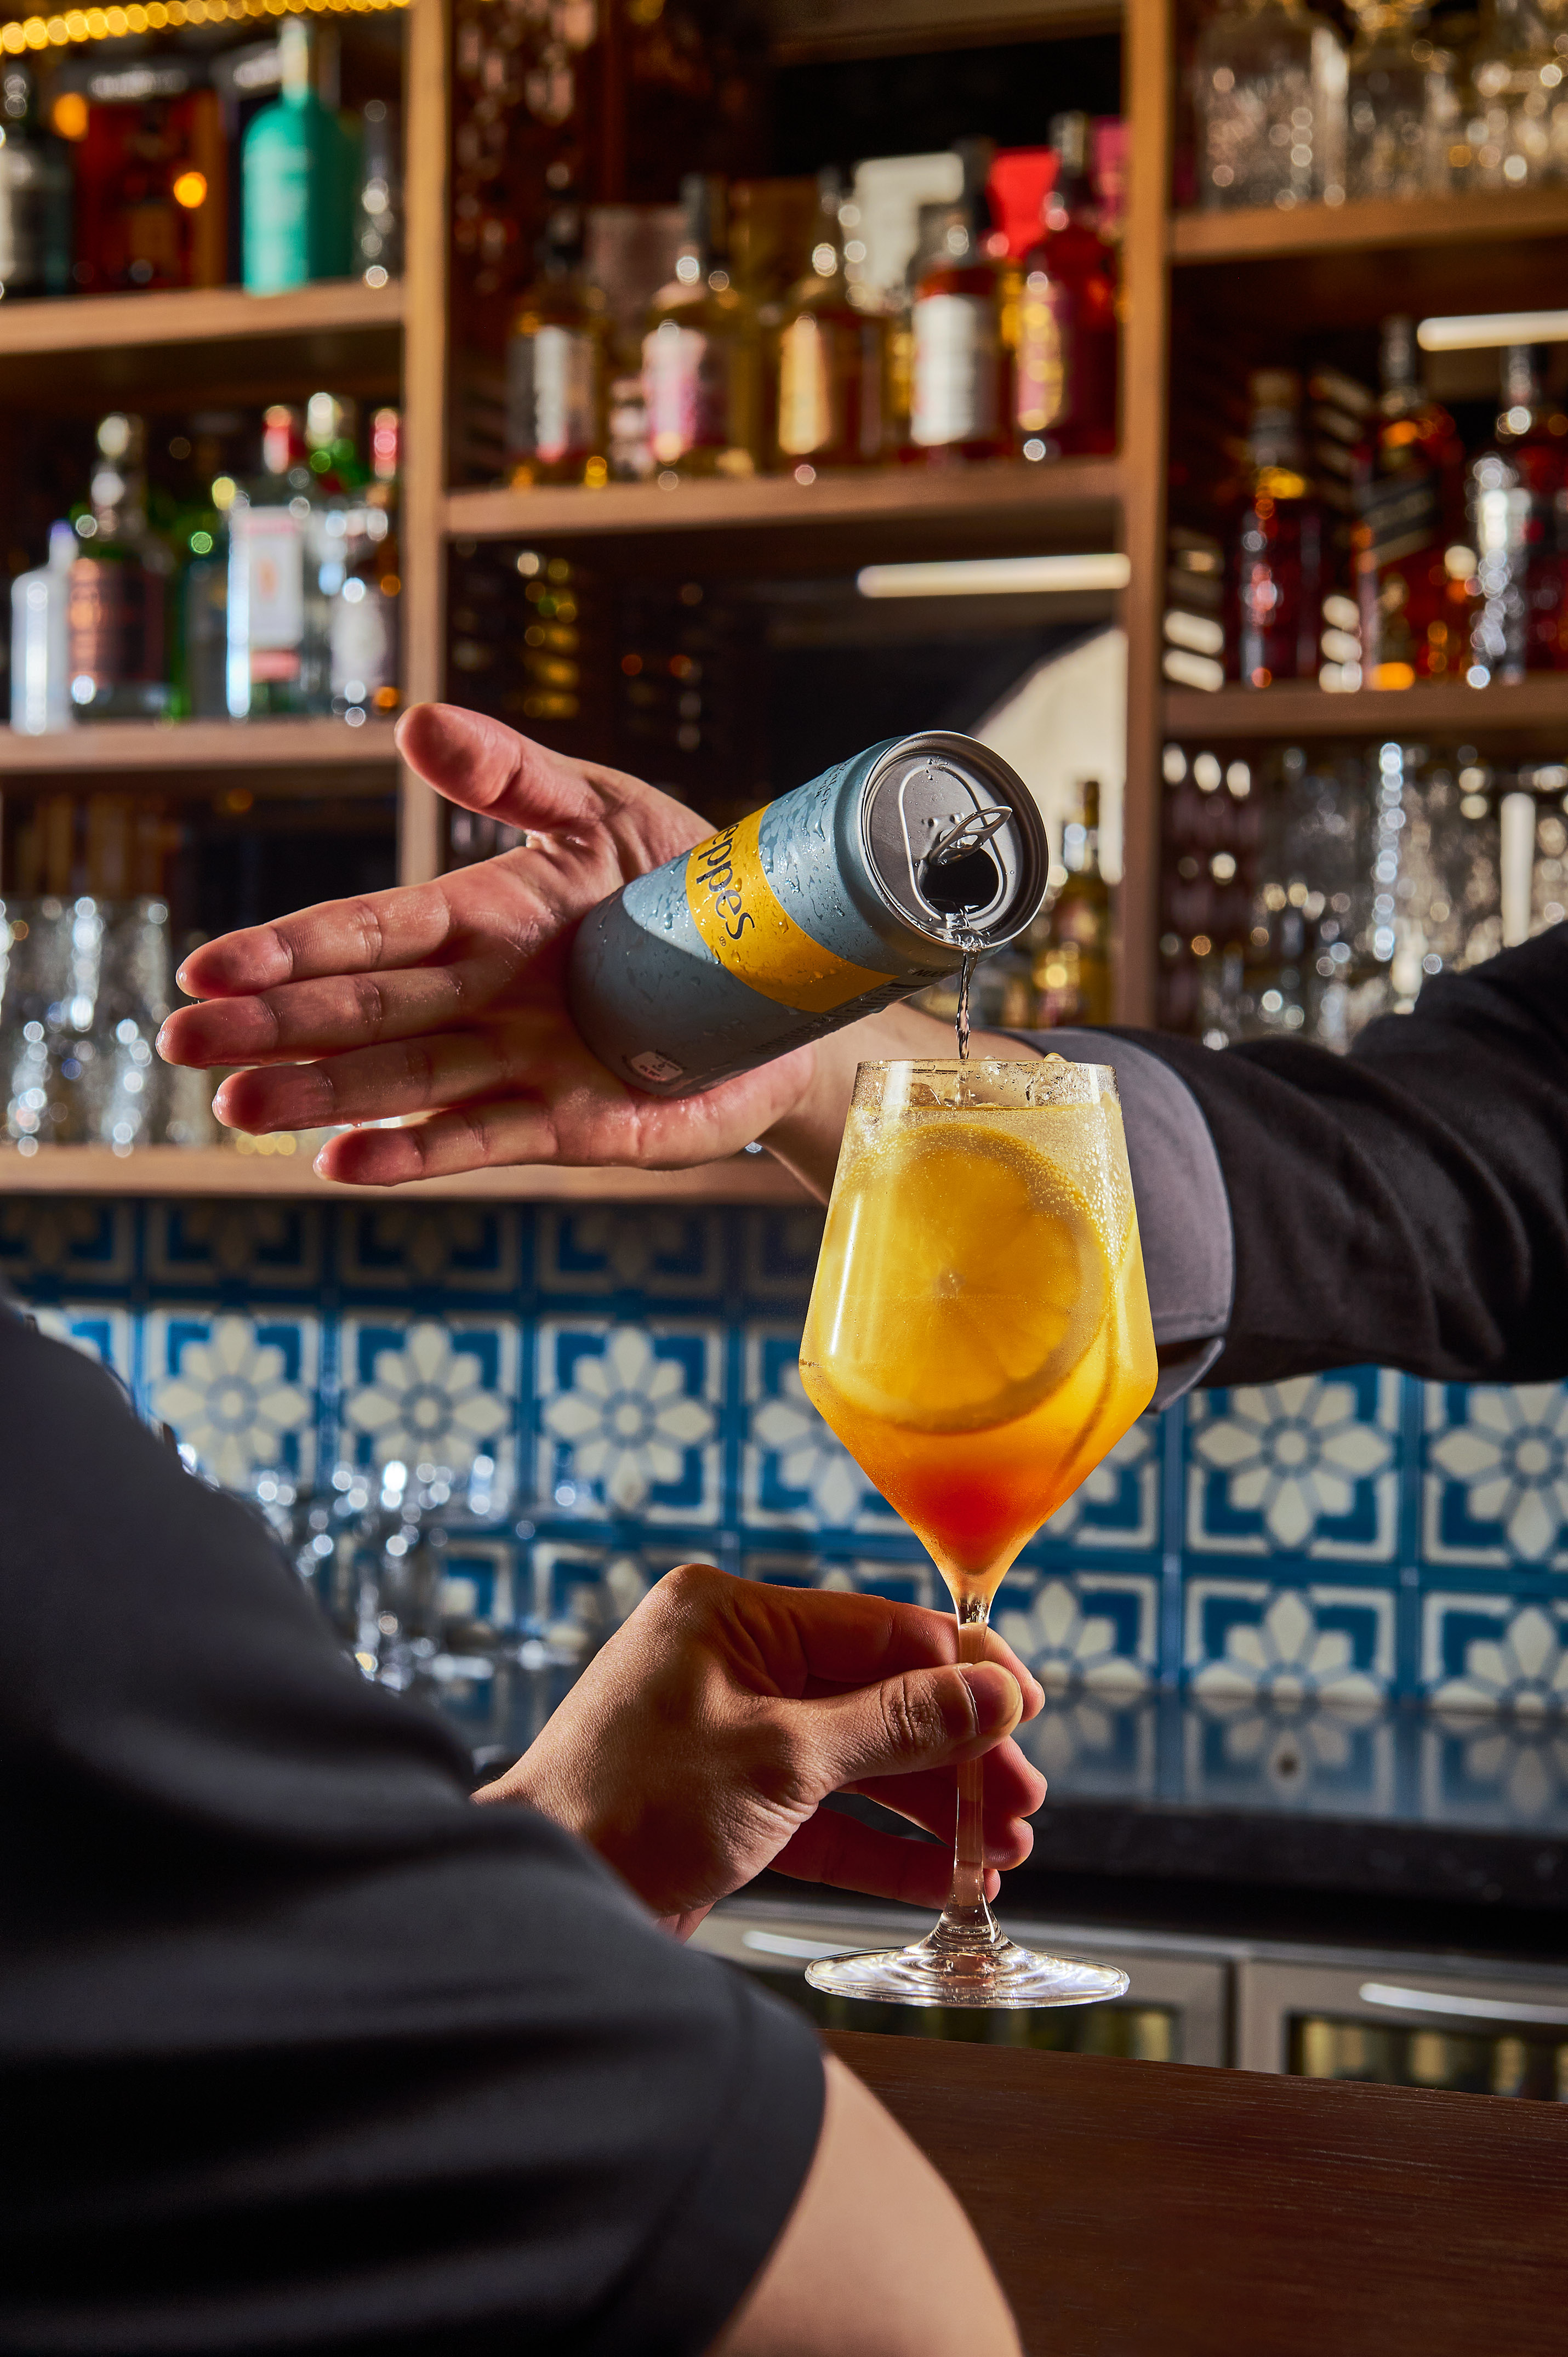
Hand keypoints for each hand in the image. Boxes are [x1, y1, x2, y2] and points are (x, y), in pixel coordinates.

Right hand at [155, 705, 817, 1188]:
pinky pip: (484, 1140)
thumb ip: (516, 775)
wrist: (789, 982)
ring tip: (239, 1105)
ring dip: (322, 1096)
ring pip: (404, 1082)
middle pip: (365, 1010)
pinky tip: (341, 1163)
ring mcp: (523, 1064)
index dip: (294, 947)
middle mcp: (486, 996)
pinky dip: (415, 1153)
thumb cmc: (690, 888)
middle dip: (274, 1026)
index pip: (374, 929)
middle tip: (182, 1041)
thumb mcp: (609, 811)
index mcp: (487, 915)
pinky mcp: (573, 1125)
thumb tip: (416, 722)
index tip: (212, 965)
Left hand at [476, 1562, 1046, 1939]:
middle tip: (1025, 1804)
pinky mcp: (726, 1805)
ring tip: (1004, 1852)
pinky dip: (882, 1847)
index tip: (1029, 1712)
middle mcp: (731, 1664)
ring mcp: (728, 1734)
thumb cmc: (633, 1809)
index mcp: (731, 1616)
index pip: (880, 1629)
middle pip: (877, 1698)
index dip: (963, 1672)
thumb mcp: (784, 1758)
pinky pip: (823, 1815)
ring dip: (932, 1809)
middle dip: (956, 1756)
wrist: (544, 1907)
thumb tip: (993, 1692)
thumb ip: (896, 1726)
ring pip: (857, 1762)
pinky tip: (943, 1878)